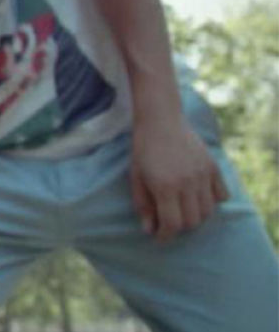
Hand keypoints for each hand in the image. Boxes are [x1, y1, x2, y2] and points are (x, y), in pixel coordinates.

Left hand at [129, 116, 228, 241]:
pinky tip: (199, 197)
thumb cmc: (143, 150)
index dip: (165, 235)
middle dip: (179, 226)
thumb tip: (150, 230)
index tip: (160, 237)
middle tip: (169, 219)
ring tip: (182, 209)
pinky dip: (213, 202)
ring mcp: (203, 175)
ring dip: (195, 216)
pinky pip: (222, 196)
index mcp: (165, 187)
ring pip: (208, 212)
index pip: (172, 224)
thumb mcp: (136, 178)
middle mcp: (187, 183)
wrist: (161, 121)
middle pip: (192, 221)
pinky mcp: (213, 167)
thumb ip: (143, 205)